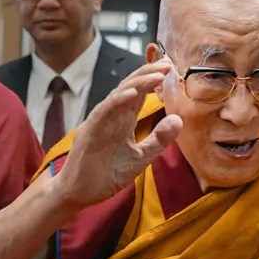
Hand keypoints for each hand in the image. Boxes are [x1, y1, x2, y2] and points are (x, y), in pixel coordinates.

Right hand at [51, 62, 182, 208]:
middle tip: (167, 64)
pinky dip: (117, 101)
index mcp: (123, 120)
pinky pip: (103, 112)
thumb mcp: (141, 157)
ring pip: (118, 95)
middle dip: (148, 73)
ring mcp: (100, 122)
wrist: (79, 194)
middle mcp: (112, 116)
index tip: (170, 68)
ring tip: (156, 75)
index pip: (140, 93)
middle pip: (130, 87)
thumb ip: (158, 140)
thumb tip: (178, 119)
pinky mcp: (90, 132)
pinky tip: (131, 93)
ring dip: (137, 83)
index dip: (154, 80)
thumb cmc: (106, 174)